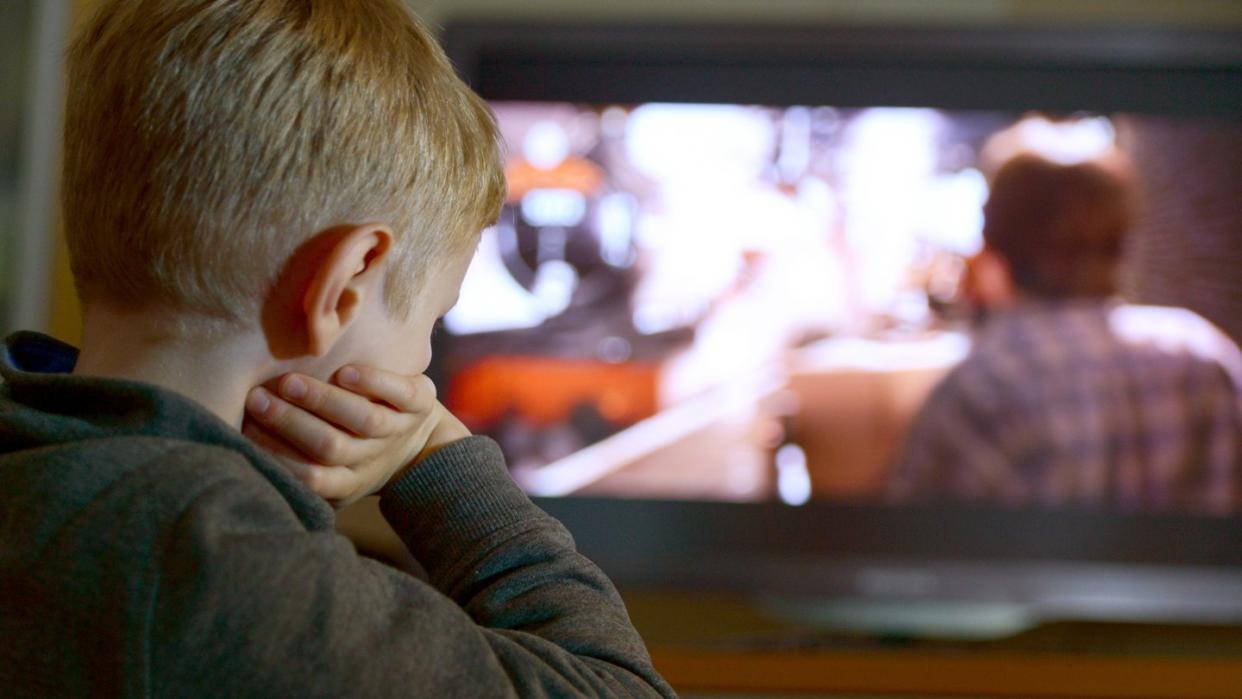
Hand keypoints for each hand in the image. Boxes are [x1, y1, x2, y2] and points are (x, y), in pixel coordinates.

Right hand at [242, 366, 466, 507]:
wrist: (423, 441)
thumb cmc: (355, 447)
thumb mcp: (331, 468)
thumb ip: (294, 459)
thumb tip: (230, 442)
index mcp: (348, 480)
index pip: (310, 478)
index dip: (277, 458)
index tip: (245, 431)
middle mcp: (374, 459)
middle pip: (331, 447)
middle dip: (290, 423)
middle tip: (257, 399)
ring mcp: (400, 430)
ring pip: (364, 420)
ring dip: (324, 401)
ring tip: (290, 383)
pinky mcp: (422, 402)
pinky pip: (402, 394)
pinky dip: (374, 383)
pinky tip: (345, 372)